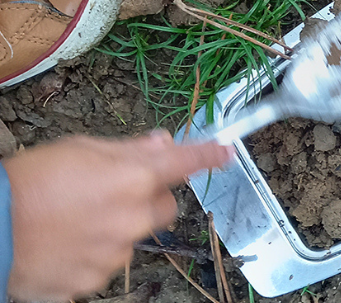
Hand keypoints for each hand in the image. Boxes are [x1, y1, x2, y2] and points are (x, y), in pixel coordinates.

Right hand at [3, 131, 232, 300]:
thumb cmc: (30, 181)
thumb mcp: (80, 149)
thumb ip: (129, 149)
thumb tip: (163, 143)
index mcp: (133, 179)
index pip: (184, 163)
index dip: (208, 155)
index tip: (226, 152)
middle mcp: (133, 219)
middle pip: (165, 208)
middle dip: (149, 199)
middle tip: (113, 192)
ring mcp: (116, 254)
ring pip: (134, 237)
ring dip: (117, 228)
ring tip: (74, 219)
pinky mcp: (95, 281)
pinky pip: (107, 263)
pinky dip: (93, 253)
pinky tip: (65, 242)